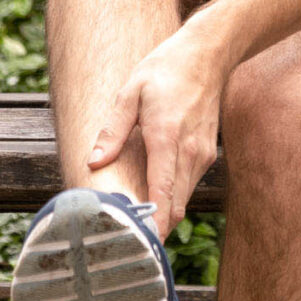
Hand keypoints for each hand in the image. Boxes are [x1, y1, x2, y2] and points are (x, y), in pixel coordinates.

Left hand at [85, 30, 227, 237]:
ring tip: (135, 230)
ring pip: (183, 200)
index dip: (153, 223)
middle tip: (126, 245)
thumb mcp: (130, 93)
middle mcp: (189, 152)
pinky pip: (187, 187)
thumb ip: (112, 131)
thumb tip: (93, 162)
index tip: (140, 245)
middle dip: (154, 229)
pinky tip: (152, 202)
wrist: (207, 55)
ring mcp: (202, 155)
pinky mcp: (206, 156)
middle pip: (174, 206)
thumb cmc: (165, 70)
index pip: (162, 191)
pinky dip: (172, 200)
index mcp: (166, 136)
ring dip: (163, 217)